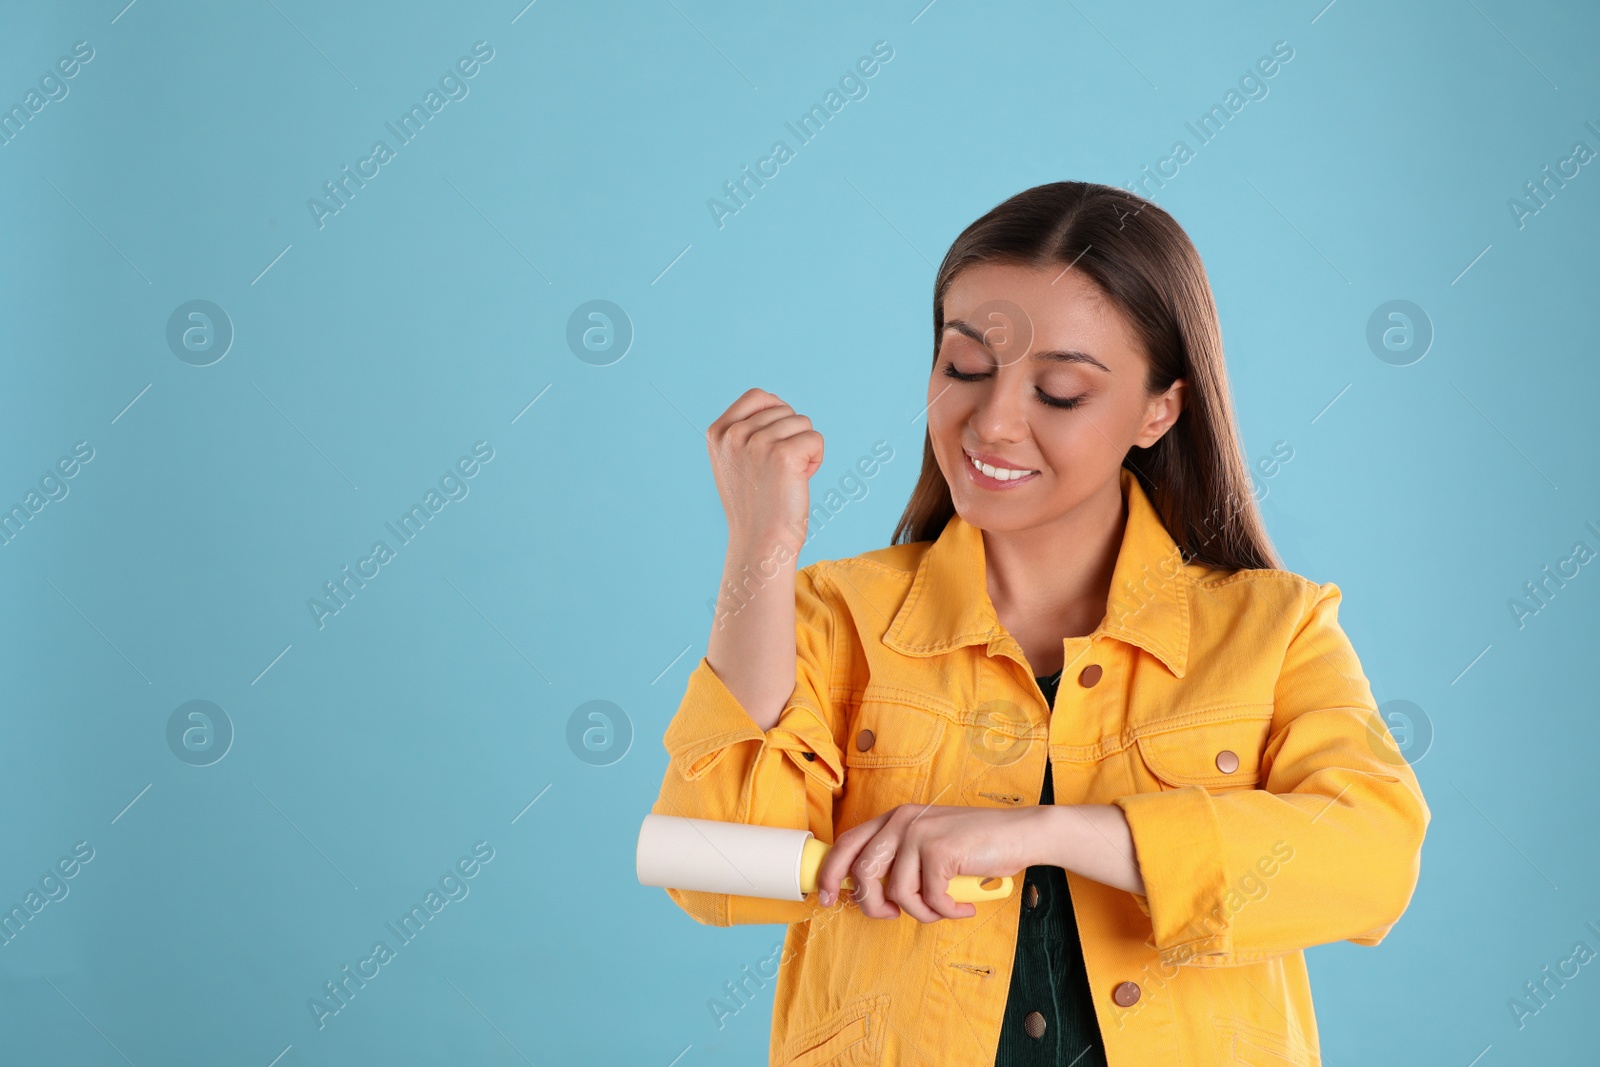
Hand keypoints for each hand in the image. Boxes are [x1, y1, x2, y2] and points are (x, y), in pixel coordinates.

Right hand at [705, 388, 822, 558]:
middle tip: (780, 470)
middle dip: (791, 436)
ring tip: (788, 477)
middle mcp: (734, 435)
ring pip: (802, 423)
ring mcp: (757, 443)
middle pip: (784, 409)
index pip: (757, 396)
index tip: (775, 443)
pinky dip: (816, 459)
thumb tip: (777, 404)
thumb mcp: (736, 461)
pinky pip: (816, 439)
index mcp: (717, 433)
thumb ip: (746, 431)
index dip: (776, 414)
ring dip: (804, 448)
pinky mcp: (784, 455)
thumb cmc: (754, 505)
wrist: (760, 543)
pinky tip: (801, 480)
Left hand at [815, 804, 1037, 921]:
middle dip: (871, 904)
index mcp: (895, 818)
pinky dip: (947, 911)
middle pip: (861, 872)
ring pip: (897, 893)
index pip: (847, 842)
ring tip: (943, 909)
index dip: (830, 872)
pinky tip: (962, 905)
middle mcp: (902, 821)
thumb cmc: (977, 844)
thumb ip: (903, 859)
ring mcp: (919, 834)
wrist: (1021, 833)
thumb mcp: (930, 844)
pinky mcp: (939, 850)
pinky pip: (930, 899)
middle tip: (890, 916)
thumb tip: (873, 893)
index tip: (828, 898)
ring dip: (921, 912)